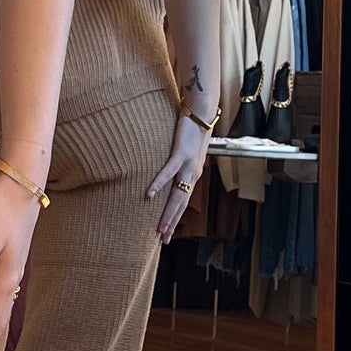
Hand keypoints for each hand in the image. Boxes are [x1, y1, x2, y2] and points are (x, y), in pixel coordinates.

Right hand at [145, 114, 209, 240]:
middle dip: (171, 223)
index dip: (175, 218)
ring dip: (168, 213)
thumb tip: (172, 168)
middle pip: (181, 204)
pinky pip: (168, 172)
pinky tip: (149, 195)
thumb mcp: (188, 149)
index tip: (167, 232)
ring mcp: (187, 164)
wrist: (201, 111)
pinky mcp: (180, 153)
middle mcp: (192, 173)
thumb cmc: (192, 128)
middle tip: (163, 239)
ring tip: (160, 227)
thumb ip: (181, 161)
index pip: (184, 201)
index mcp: (193, 174)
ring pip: (177, 195)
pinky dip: (159, 184)